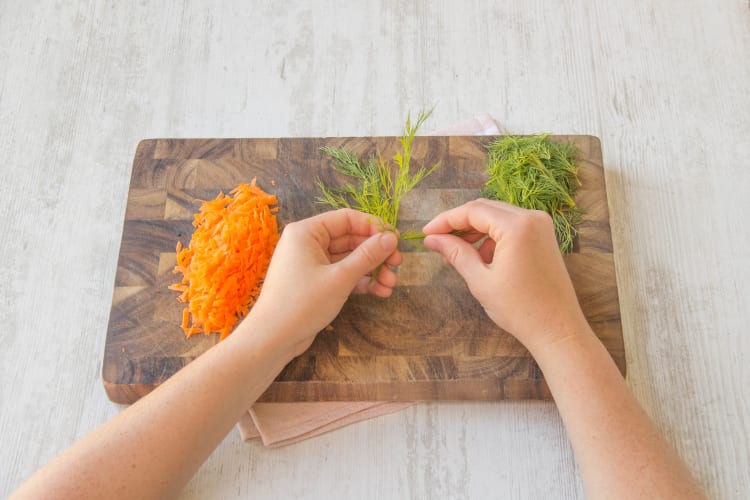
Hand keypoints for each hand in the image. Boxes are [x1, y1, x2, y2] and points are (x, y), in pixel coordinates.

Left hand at [242, 208, 401, 356]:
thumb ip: (367, 256)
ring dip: (372, 270)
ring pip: (349, 259)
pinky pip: (343, 275)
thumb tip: (390, 238)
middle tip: (398, 265)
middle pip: (350, 239)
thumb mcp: (340, 278)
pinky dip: (360, 282)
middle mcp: (307, 243)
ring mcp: (311, 264)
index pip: (346, 219)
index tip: (396, 240)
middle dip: (376, 253)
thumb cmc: (301, 303)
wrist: (273, 339)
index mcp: (306, 232)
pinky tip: (380, 292)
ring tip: (391, 285)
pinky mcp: (316, 283)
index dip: (374, 227)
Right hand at [422, 199, 588, 353]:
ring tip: (454, 255)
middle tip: (437, 242)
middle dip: (459, 224)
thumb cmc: (520, 309)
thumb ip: (455, 253)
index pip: (472, 211)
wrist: (557, 330)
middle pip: (485, 209)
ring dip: (474, 232)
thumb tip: (432, 239)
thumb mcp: (480, 280)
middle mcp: (532, 218)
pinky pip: (511, 228)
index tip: (426, 233)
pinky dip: (492, 239)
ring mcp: (541, 226)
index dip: (445, 220)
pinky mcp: (544, 237)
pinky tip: (478, 258)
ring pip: (497, 218)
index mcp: (517, 226)